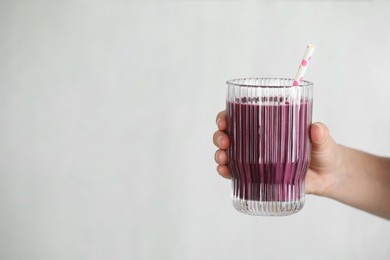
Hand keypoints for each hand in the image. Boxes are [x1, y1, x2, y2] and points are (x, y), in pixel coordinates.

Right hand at [213, 110, 343, 196]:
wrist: (330, 176)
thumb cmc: (323, 151)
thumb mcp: (323, 140)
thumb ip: (320, 134)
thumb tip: (316, 128)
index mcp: (267, 126)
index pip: (240, 117)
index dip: (226, 116)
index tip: (224, 119)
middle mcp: (256, 142)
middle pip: (228, 135)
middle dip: (220, 136)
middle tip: (224, 140)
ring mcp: (255, 160)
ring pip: (228, 154)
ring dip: (220, 154)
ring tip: (223, 157)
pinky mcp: (258, 177)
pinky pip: (236, 174)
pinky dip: (227, 172)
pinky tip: (224, 171)